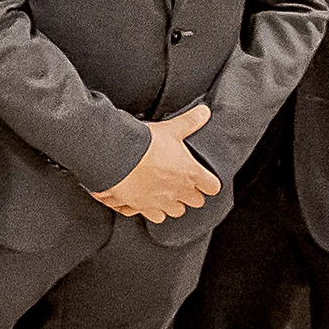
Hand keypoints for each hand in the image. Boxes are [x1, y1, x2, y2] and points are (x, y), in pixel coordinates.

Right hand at [92, 104, 219, 223]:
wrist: (116, 156)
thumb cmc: (145, 144)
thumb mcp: (171, 129)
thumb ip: (189, 122)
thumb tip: (204, 112)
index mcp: (190, 174)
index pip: (212, 187)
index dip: (209, 182)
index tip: (203, 177)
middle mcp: (178, 191)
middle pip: (195, 202)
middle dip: (190, 194)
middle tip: (181, 182)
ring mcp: (160, 202)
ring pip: (175, 212)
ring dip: (172, 204)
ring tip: (164, 193)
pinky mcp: (141, 207)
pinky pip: (152, 216)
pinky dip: (150, 210)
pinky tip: (145, 201)